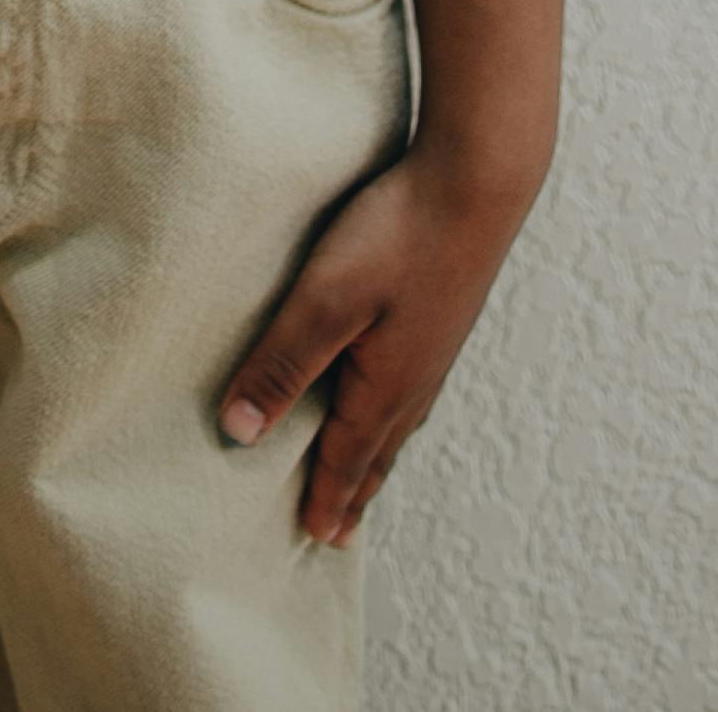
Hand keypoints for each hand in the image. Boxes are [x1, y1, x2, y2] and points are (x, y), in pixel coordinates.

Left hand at [213, 146, 539, 548]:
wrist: (478, 179)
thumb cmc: (399, 235)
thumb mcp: (326, 299)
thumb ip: (282, 362)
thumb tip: (239, 432)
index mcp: (386, 387)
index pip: (347, 459)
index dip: (326, 498)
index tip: (313, 539)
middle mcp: (416, 378)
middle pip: (377, 451)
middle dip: (354, 492)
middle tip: (337, 533)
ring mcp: (435, 346)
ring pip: (397, 419)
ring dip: (374, 455)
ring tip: (362, 475)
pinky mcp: (442, 314)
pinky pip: (411, 386)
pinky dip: (392, 412)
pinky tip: (392, 390)